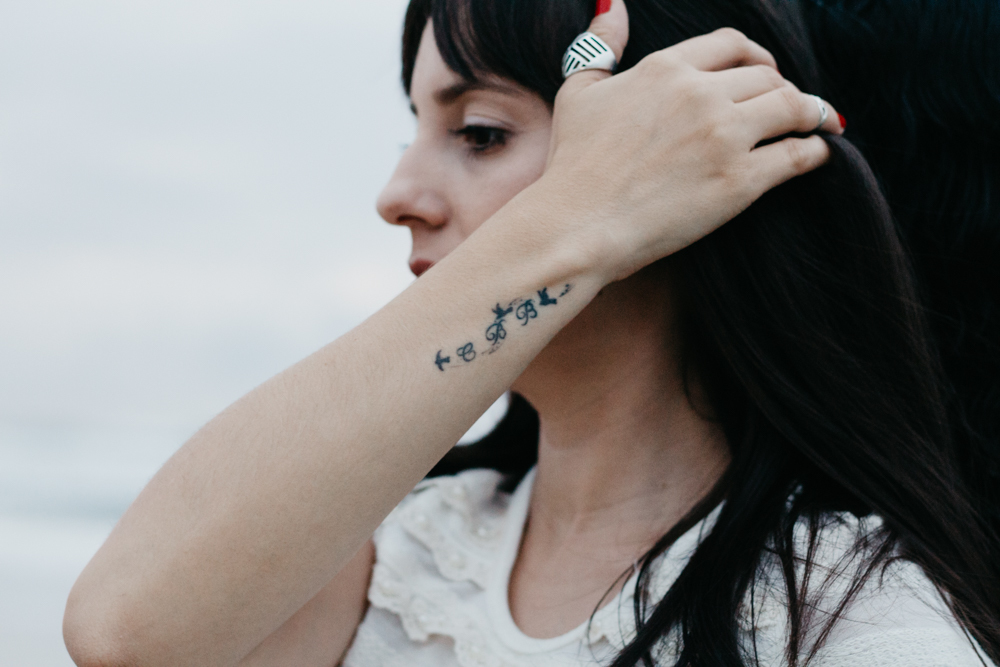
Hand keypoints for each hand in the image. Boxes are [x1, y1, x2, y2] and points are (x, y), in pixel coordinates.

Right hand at [541, 0, 843, 281]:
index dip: (757, 56)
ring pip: (793, 106)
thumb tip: (613, 3)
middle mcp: (699, 94)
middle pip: (767, 75)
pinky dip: (816, 151)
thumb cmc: (572, 165)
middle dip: (784, 88)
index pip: (733, 45)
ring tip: (819, 124)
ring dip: (812, 113)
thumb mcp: (579, 93)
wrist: (575, 226)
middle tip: (791, 107)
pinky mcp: (739, 181)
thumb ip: (602, 45)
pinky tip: (818, 154)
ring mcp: (723, 136)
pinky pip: (798, 155)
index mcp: (665, 68)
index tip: (765, 71)